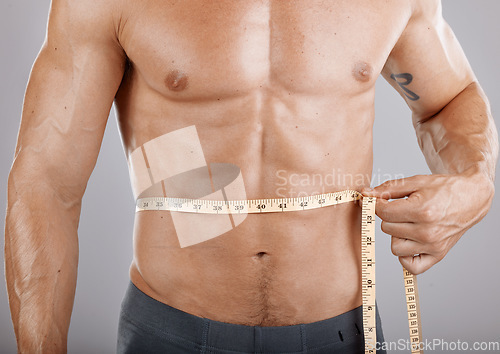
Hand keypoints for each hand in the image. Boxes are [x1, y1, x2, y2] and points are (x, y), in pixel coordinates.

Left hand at [362, 170, 493, 273]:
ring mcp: (433, 246)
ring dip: (397, 235)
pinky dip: (405, 256)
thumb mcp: (415, 182)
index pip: (383, 212)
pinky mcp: (437, 255)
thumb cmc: (443, 189)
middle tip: (403, 210)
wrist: (471, 199)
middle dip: (390, 217)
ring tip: (409, 224)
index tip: (383, 200)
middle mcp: (428, 231)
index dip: (378, 204)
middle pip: (386, 228)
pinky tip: (410, 241)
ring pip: (394, 247)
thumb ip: (387, 189)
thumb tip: (365, 194)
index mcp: (422, 210)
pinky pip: (410, 266)